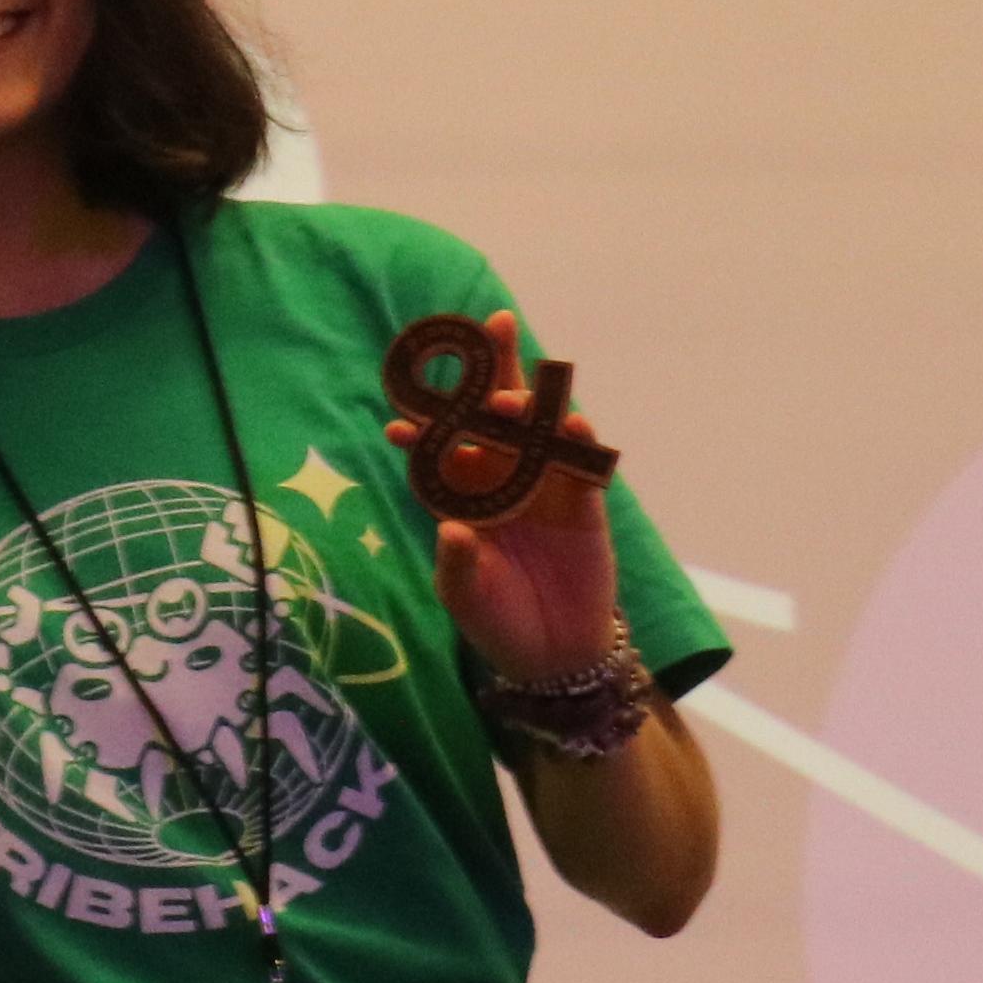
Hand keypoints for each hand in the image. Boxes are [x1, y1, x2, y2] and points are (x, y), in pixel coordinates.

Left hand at [388, 310, 624, 678]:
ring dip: (528, 409)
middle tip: (484, 331)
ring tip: (512, 396)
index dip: (421, 434)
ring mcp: (545, 487)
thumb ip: (457, 564)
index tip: (398, 428)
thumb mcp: (466, 597)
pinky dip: (580, 442)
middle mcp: (501, 480)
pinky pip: (582, 465)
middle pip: (492, 418)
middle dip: (488, 376)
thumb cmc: (497, 618)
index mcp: (462, 496)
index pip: (439, 453)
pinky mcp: (585, 503)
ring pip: (537, 431)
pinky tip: (574, 422)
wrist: (555, 651)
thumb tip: (451, 528)